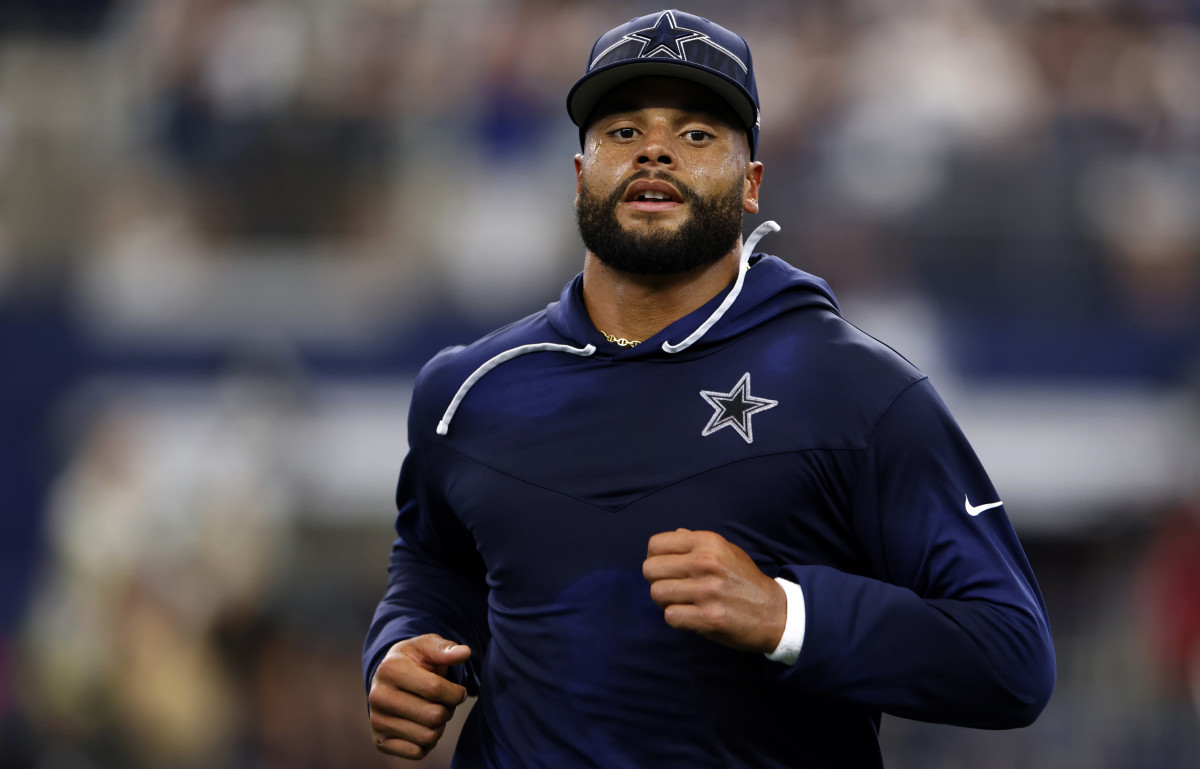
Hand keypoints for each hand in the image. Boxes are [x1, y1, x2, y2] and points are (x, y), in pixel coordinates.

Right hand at [368, 634, 470, 758]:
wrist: (388, 678)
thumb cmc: (414, 660)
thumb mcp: (427, 647)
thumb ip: (446, 649)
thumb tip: (465, 652)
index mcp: (390, 669)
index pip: (434, 689)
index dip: (456, 693)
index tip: (459, 691)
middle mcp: (378, 697)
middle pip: (434, 716)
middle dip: (448, 709)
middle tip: (445, 702)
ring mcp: (377, 721)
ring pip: (429, 737)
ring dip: (440, 726)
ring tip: (434, 711)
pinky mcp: (380, 742)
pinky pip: (418, 752)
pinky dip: (428, 742)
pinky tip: (422, 725)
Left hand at [643, 528, 785, 653]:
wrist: (775, 612)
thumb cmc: (745, 580)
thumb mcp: (727, 551)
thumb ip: (697, 542)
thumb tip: (673, 534)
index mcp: (708, 542)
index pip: (655, 544)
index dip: (654, 558)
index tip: (666, 569)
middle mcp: (706, 563)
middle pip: (650, 570)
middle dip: (656, 581)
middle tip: (672, 588)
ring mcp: (707, 591)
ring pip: (657, 593)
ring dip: (665, 601)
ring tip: (681, 602)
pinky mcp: (709, 618)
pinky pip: (670, 616)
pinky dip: (676, 618)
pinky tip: (690, 616)